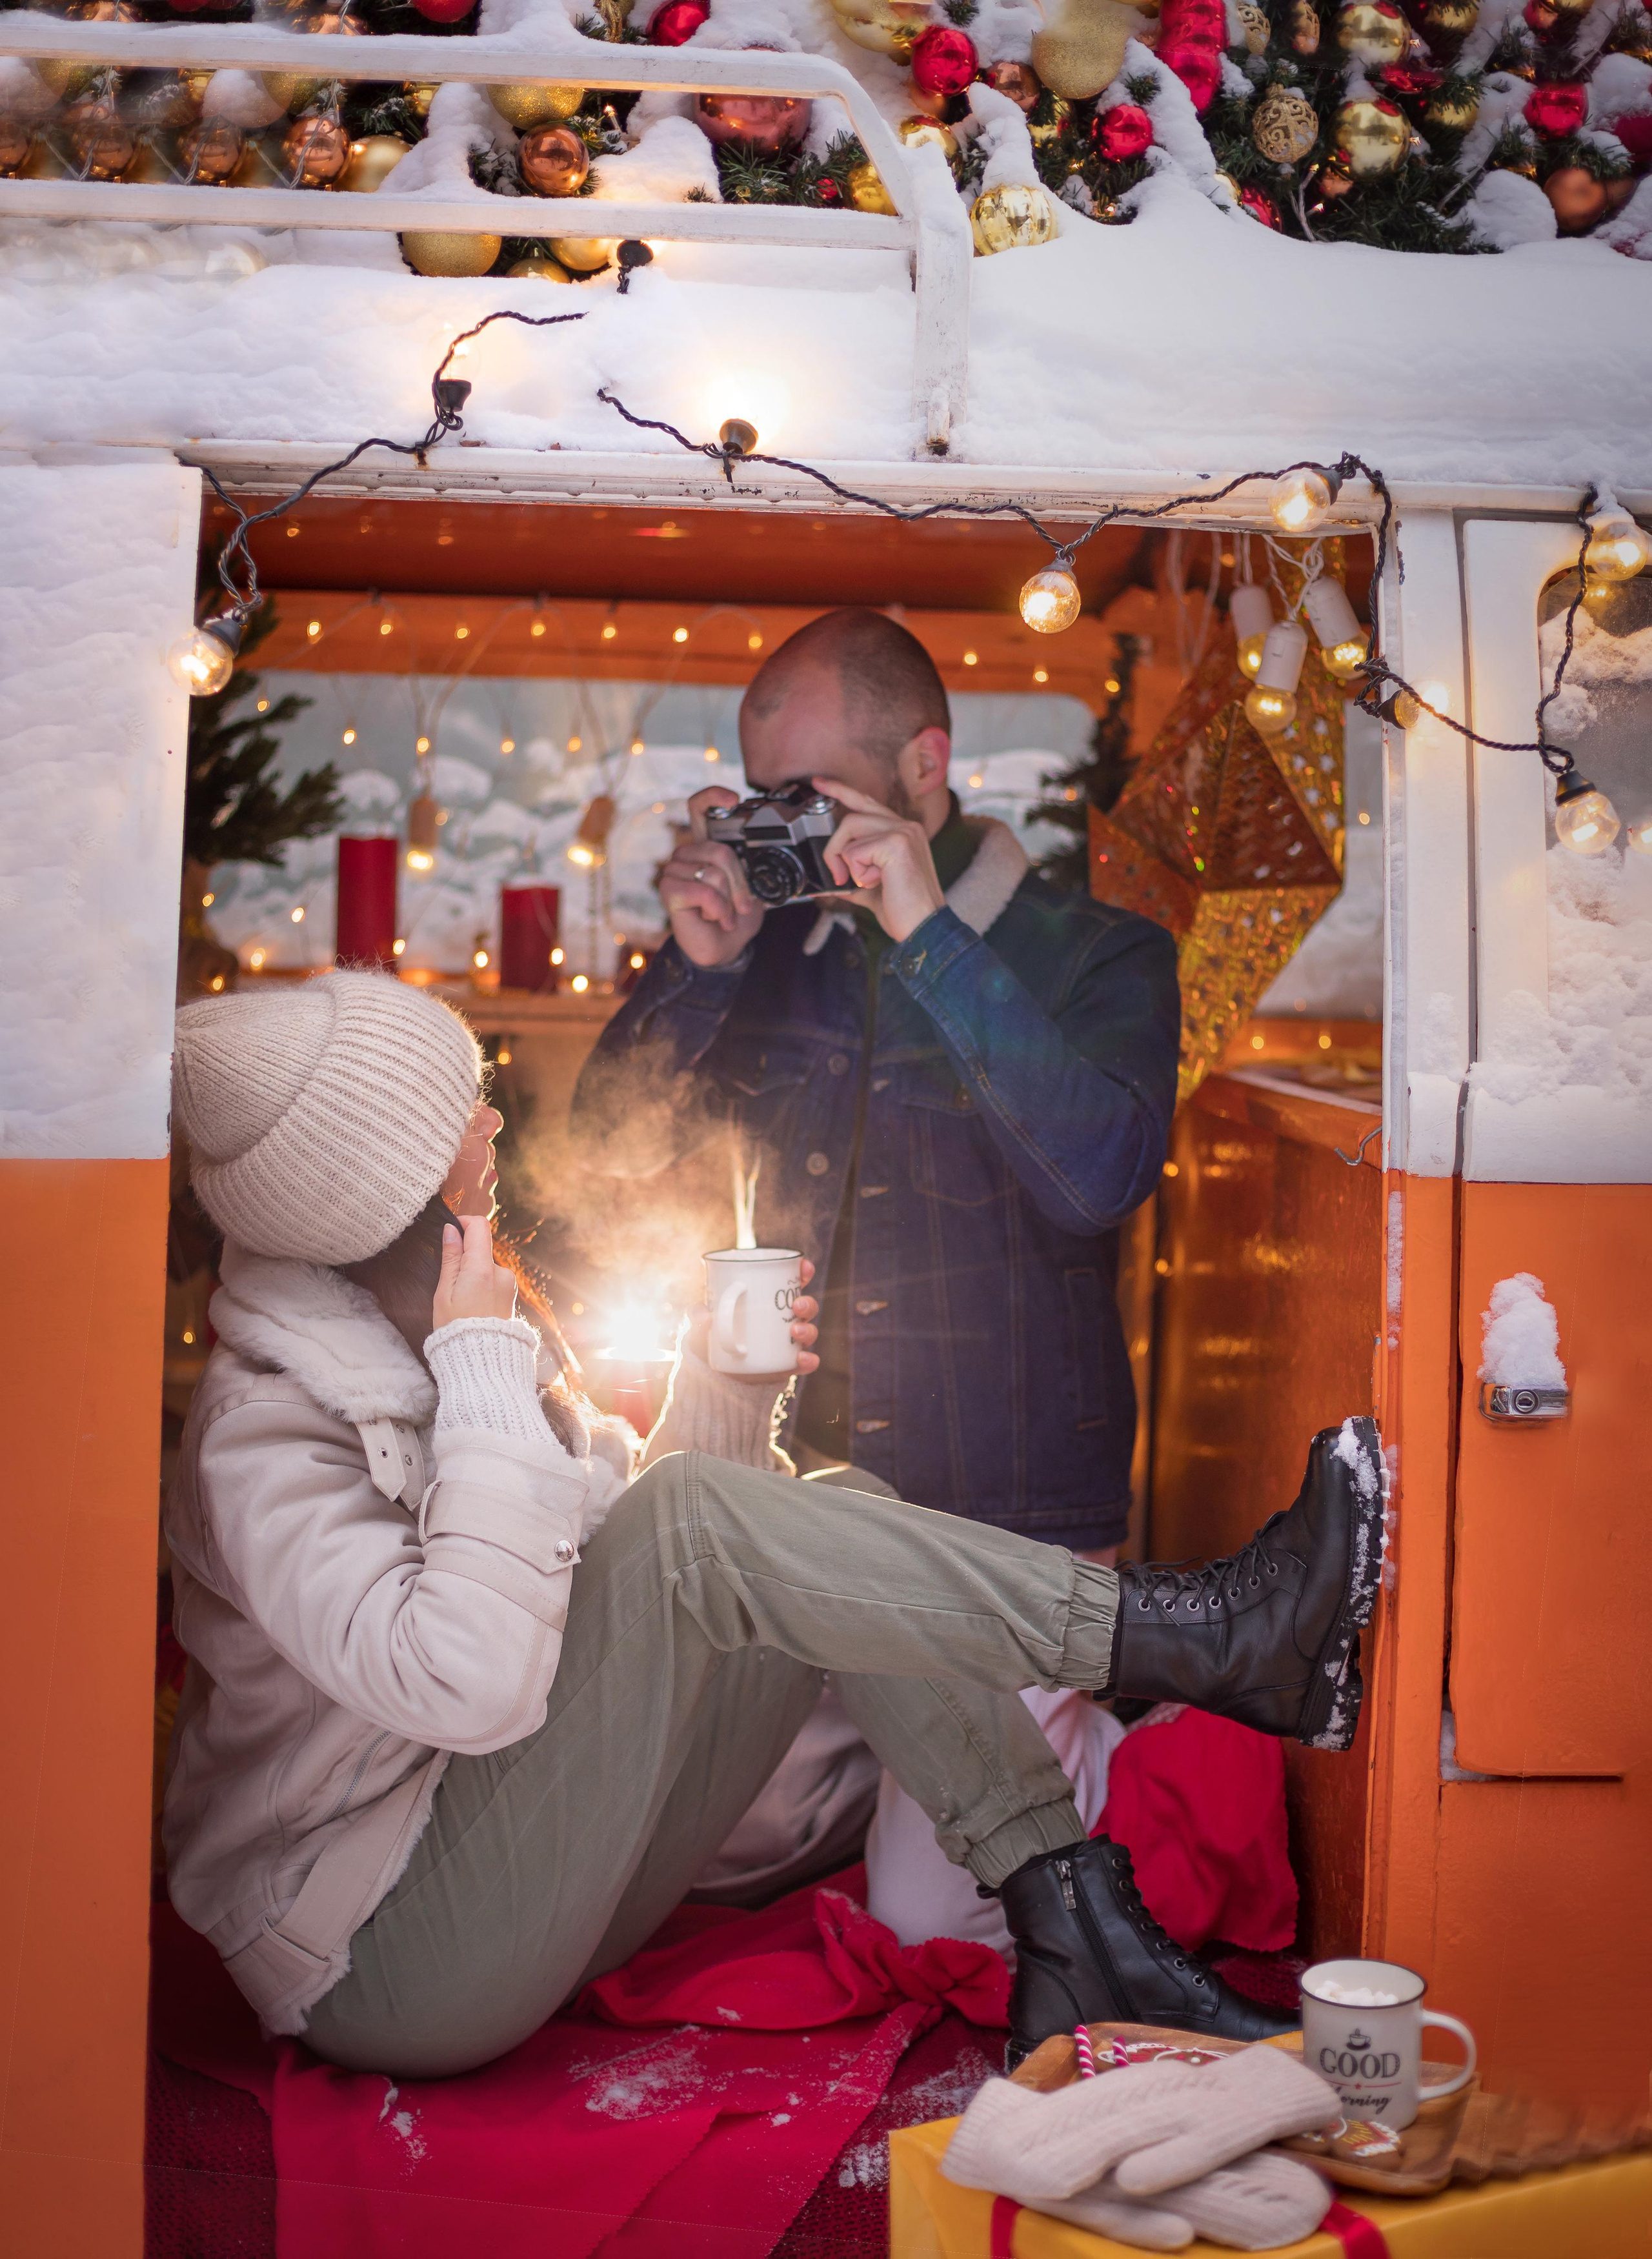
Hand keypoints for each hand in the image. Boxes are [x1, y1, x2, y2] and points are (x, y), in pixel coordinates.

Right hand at [432, 1216, 516, 1331]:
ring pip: (486, 1266)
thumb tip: (451, 1230)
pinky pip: (494, 1280)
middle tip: (449, 1282)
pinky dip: (481, 1285)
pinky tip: (473, 1306)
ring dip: (473, 1274)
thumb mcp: (444, 1292)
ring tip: (461, 1301)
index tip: (451, 1230)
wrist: (481, 1362)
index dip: (464, 1222)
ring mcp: (509, 1285)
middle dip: (465, 1258)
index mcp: (483, 1270)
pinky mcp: (512, 1295)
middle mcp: (502, 1273)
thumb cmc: (456, 1329)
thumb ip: (450, 1258)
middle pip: (482, 1248)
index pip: (479, 1227)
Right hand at [657, 787, 764, 968]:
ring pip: (714, 873)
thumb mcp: (751, 887)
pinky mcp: (669, 890)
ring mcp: (674, 871)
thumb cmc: (734, 917)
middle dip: (740, 882)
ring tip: (724, 913)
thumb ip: (752, 866)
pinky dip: (718, 909)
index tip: (735, 798)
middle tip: (743, 905)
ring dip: (729, 900)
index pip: (699, 807)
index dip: (713, 795)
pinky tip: (715, 918)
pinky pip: (704, 890)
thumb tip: (770, 852)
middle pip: (720, 850)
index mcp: (705, 846)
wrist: (722, 949)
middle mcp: (686, 854)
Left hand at [684, 1257, 819, 1376]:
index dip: (803, 1272)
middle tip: (796, 1305)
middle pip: (805, 1306)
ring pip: (808, 1331)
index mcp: (767, 1302)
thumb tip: (705, 1316)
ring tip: (794, 1331)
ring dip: (808, 1329)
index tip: (804, 1268)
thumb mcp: (700, 1325)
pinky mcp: (787, 1365)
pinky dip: (808, 1361)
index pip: (791, 1282)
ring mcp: (787, 1344)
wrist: (715, 1374)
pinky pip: (805, 1362)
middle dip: (807, 1303)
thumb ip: (696, 1315)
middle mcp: (782, 1320)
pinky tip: (802, 1359)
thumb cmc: (712, 1340)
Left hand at [813, 777, 945, 943]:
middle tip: (837, 874)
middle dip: (835, 846)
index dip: (841, 791)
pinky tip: (875, 883)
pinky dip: (856, 871)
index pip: (866, 802)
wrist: (924, 929)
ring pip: (850, 828)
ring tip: (861, 883)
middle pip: (852, 815)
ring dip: (845, 861)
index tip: (819, 783)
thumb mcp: (869, 889)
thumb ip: (850, 876)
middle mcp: (906, 826)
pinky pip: (854, 850)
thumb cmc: (903, 911)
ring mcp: (903, 831)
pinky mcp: (896, 843)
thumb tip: (825, 879)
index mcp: (903, 832)